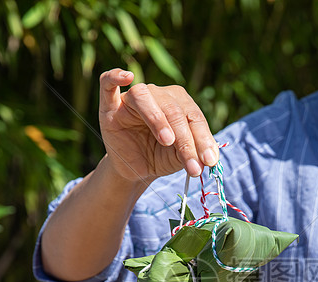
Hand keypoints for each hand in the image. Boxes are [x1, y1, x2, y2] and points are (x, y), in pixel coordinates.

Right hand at [98, 68, 219, 182]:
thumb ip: (193, 153)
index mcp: (181, 103)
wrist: (135, 168)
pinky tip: (127, 76)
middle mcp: (159, 96)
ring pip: (145, 97)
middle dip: (185, 140)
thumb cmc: (160, 157)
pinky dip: (115, 76)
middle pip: (174, 110)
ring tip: (167, 141)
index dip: (203, 139)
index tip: (209, 161)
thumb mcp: (179, 158)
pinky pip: (108, 84)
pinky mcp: (110, 106)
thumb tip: (210, 158)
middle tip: (192, 165)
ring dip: (158, 119)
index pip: (194, 117)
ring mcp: (133, 99)